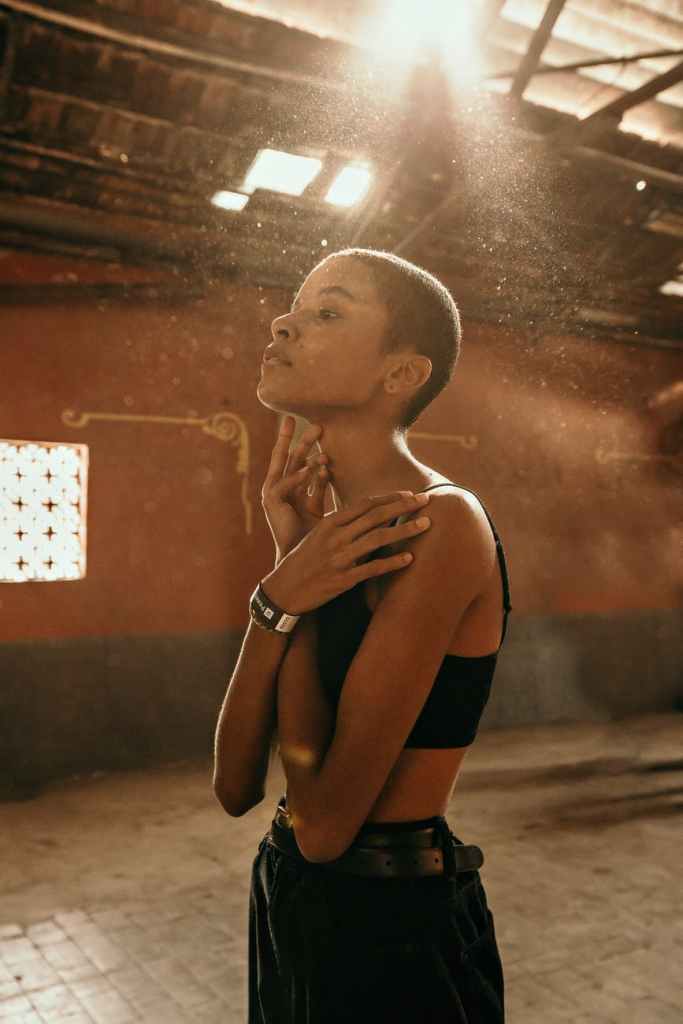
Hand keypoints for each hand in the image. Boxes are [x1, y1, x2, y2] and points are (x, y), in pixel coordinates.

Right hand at [260, 491, 431, 614]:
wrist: (284, 589)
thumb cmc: (303, 559)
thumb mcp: (317, 535)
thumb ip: (341, 524)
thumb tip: (368, 514)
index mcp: (329, 523)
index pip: (365, 504)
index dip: (389, 498)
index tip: (409, 494)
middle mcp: (336, 537)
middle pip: (375, 517)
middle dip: (403, 507)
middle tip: (426, 500)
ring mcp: (340, 558)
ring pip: (378, 539)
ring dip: (405, 530)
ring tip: (426, 524)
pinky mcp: (343, 579)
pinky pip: (372, 569)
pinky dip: (391, 562)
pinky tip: (409, 558)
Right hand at [261, 415, 331, 562]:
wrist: (298, 558)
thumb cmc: (308, 536)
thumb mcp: (316, 506)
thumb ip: (319, 487)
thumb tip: (328, 468)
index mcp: (290, 489)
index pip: (297, 461)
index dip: (305, 443)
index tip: (317, 425)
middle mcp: (279, 488)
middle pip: (289, 457)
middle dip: (298, 438)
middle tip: (311, 421)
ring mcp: (272, 494)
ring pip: (286, 465)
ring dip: (301, 448)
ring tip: (317, 434)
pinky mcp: (271, 503)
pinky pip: (284, 484)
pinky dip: (298, 476)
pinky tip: (312, 467)